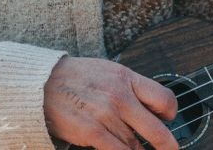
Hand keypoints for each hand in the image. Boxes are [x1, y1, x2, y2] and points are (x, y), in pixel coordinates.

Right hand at [44, 56, 178, 149]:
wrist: (41, 82)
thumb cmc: (74, 78)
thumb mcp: (106, 71)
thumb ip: (128, 87)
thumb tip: (149, 109)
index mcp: (125, 77)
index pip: (164, 98)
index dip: (170, 115)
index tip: (167, 121)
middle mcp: (120, 95)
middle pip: (157, 131)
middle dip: (168, 148)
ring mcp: (107, 115)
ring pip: (137, 147)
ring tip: (136, 149)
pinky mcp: (93, 132)